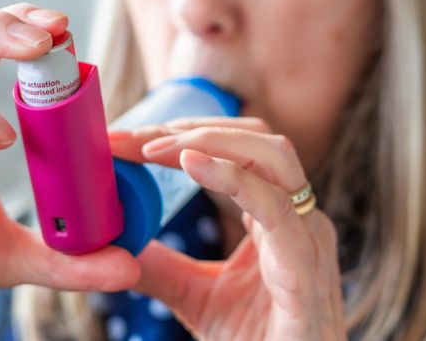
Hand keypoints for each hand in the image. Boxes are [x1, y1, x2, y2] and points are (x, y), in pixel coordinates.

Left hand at [109, 118, 346, 340]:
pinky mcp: (304, 268)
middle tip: (132, 137)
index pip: (237, 150)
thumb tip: (119, 240)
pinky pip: (274, 208)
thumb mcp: (196, 297)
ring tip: (153, 147)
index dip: (184, 134)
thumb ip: (162, 267)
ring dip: (208, 140)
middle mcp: (298, 217)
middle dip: (192, 127)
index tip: (127, 139)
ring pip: (272, 155)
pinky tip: (190, 162)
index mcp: (277, 217)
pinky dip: (232, 177)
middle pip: (255, 139)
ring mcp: (306, 238)